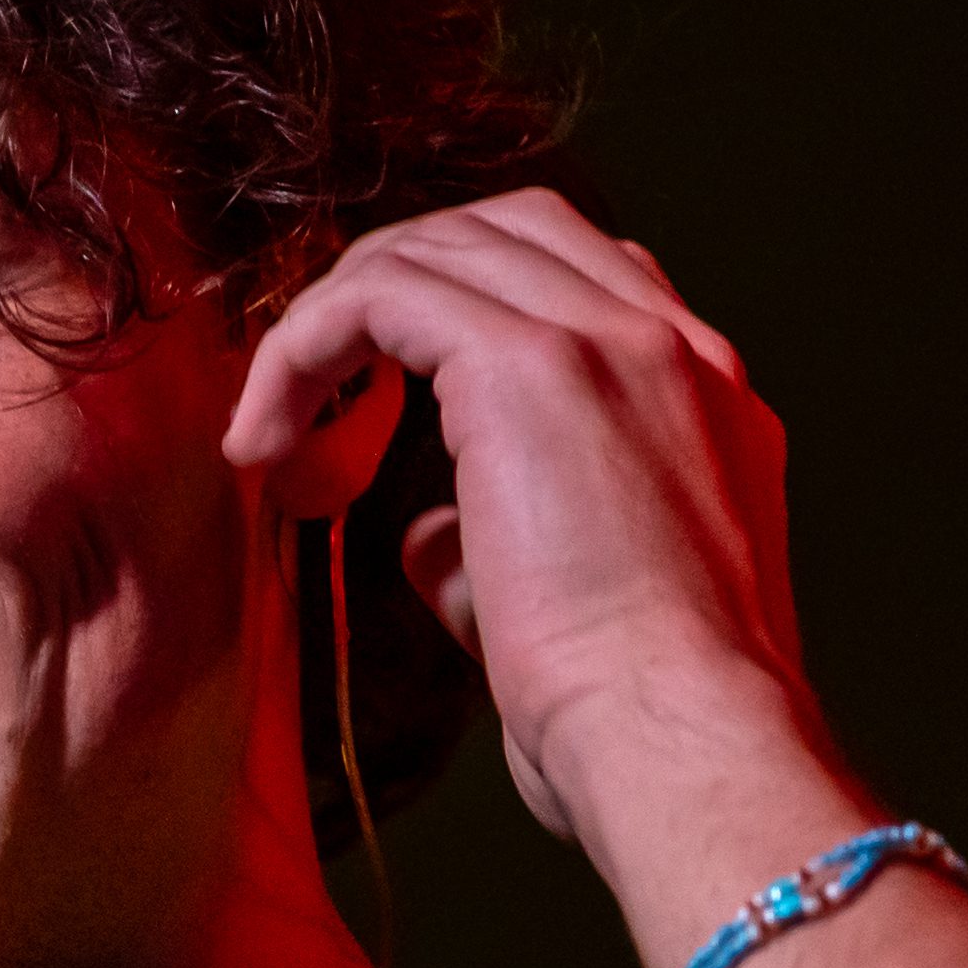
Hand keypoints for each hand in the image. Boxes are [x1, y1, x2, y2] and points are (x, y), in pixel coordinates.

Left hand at [225, 191, 827, 860]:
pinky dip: (305, 346)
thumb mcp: (570, 612)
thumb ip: (497, 550)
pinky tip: (265, 432)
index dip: (459, 313)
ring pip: (438, 250)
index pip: (578, 282)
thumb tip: (427, 538)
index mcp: (702, 396)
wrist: (682, 738)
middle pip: (507, 230)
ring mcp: (611, 340)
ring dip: (332, 322)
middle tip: (310, 386)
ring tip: (270, 421)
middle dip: (392, 287)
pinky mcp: (532, 364)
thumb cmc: (634, 716)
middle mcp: (671, 346)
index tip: (378, 396)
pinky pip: (381, 296)